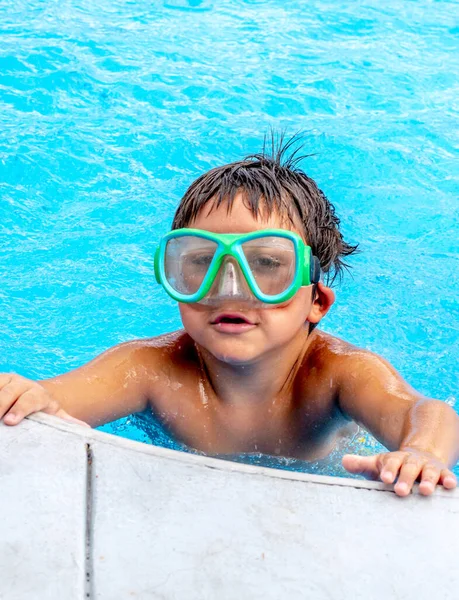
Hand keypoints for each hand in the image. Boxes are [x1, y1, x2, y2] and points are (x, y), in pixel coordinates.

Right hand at [0, 373, 88, 427]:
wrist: (32, 392)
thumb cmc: (42, 407)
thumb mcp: (55, 414)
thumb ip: (66, 422)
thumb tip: (86, 431)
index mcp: (37, 393)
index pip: (30, 400)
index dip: (20, 409)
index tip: (10, 421)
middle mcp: (20, 383)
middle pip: (9, 392)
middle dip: (0, 403)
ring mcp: (5, 380)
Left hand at [342, 450, 456, 496]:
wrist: (422, 454)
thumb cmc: (396, 466)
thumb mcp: (380, 463)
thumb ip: (362, 464)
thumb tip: (343, 461)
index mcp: (396, 459)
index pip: (391, 462)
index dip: (388, 470)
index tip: (384, 478)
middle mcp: (413, 462)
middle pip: (409, 468)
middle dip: (406, 479)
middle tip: (401, 490)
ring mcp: (429, 467)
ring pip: (430, 472)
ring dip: (428, 481)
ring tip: (426, 491)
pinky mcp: (443, 474)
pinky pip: (447, 475)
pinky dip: (449, 479)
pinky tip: (450, 485)